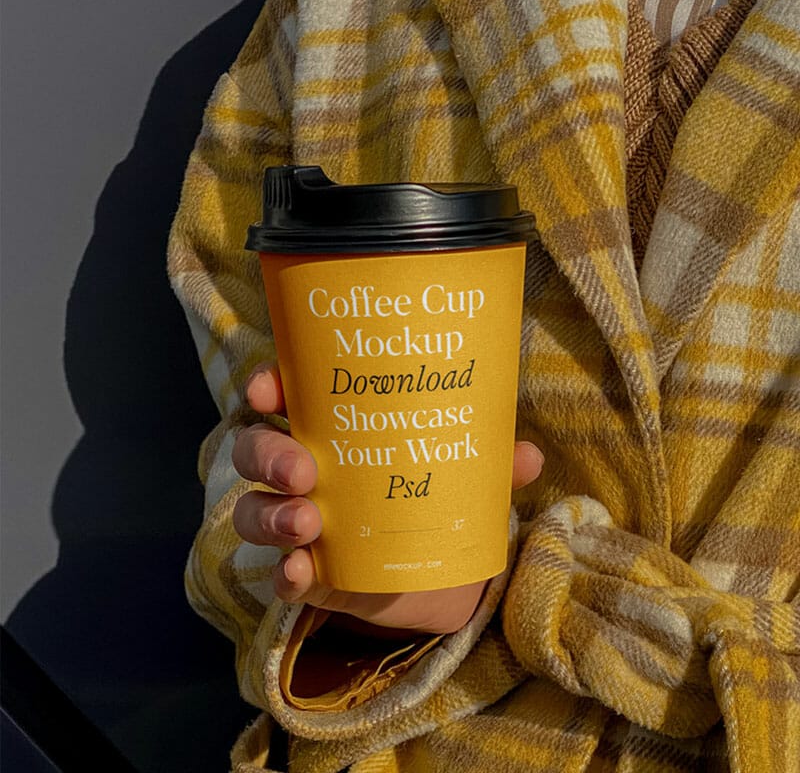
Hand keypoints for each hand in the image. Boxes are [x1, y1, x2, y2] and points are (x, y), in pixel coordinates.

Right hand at [232, 364, 543, 634]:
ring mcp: (299, 523)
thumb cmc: (439, 497)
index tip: (267, 389)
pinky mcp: (308, 574)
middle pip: (255, 449)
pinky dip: (284, 573)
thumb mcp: (465, 474)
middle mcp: (306, 471)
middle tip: (303, 468)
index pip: (285, 396)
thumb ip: (489, 463)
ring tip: (307, 522)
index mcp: (335, 429)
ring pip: (252, 510)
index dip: (268, 386)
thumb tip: (528, 454)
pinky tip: (300, 571)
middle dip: (268, 453)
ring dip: (270, 513)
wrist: (442, 574)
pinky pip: (278, 572)